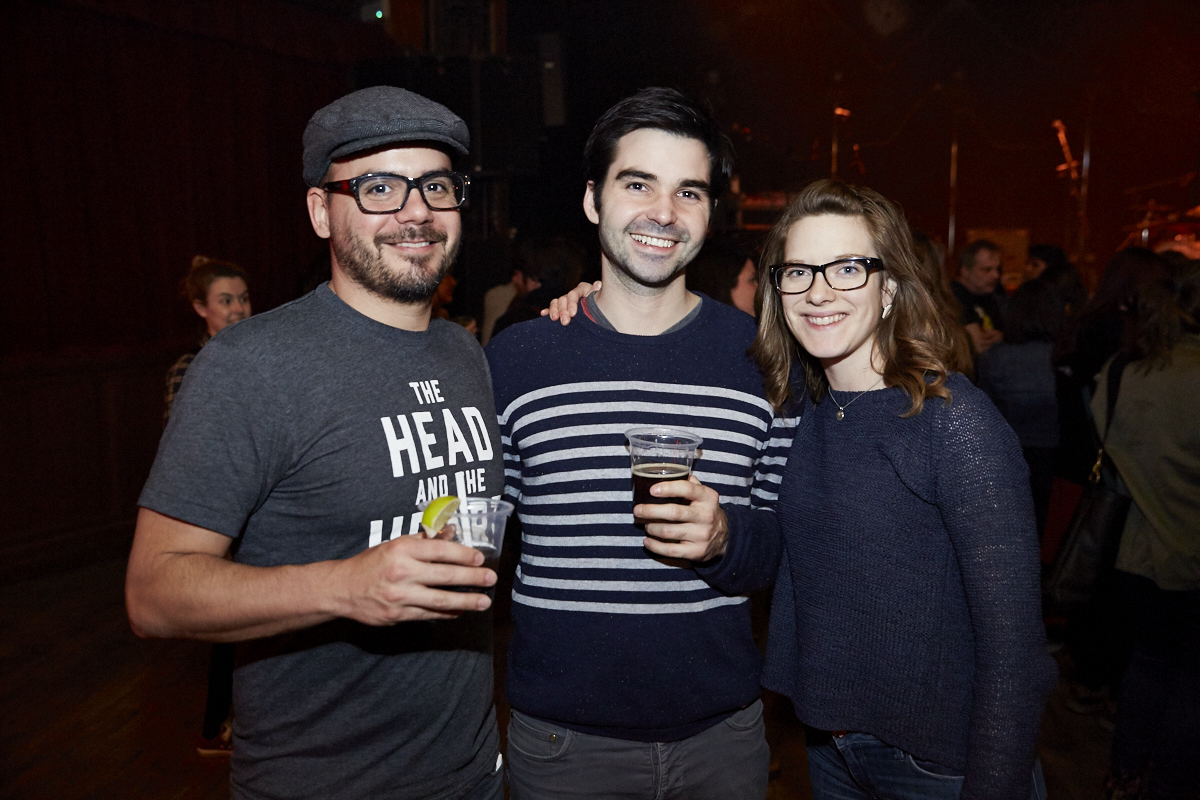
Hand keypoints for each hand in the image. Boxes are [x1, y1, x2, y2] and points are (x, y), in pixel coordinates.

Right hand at [334, 536, 496, 624]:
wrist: (342, 589)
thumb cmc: (372, 563)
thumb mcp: (396, 544)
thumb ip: (424, 540)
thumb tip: (451, 531)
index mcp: (402, 550)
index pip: (441, 551)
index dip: (464, 555)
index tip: (480, 559)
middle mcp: (401, 572)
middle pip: (445, 576)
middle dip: (472, 578)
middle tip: (491, 579)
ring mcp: (399, 596)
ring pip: (440, 599)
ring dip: (466, 601)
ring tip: (484, 601)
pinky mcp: (397, 614)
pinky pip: (428, 614)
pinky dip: (446, 612)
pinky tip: (460, 611)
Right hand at [541, 281, 601, 323]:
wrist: (599, 315)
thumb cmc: (600, 306)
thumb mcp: (598, 299)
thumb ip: (595, 293)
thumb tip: (598, 284)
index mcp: (582, 289)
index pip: (573, 294)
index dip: (572, 304)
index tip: (573, 314)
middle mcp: (572, 294)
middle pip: (563, 299)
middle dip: (563, 311)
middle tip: (565, 322)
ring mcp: (565, 301)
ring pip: (556, 302)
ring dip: (553, 311)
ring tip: (554, 319)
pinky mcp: (560, 309)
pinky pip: (551, 308)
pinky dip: (547, 311)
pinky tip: (543, 314)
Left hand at [633, 475, 728, 561]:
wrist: (725, 537)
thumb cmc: (707, 511)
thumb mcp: (705, 496)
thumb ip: (690, 484)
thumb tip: (671, 472)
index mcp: (708, 498)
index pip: (688, 489)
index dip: (668, 488)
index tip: (652, 489)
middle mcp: (706, 516)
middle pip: (674, 512)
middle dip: (651, 511)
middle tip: (638, 510)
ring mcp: (701, 535)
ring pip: (669, 532)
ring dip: (652, 528)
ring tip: (646, 525)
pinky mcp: (696, 552)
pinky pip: (670, 550)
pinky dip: (655, 546)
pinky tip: (647, 541)